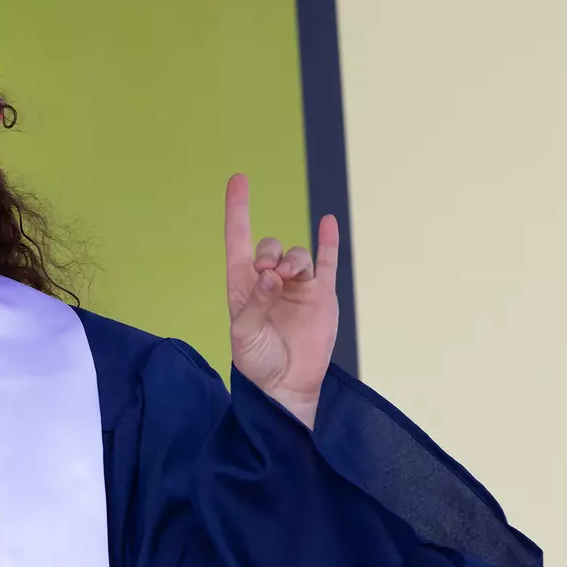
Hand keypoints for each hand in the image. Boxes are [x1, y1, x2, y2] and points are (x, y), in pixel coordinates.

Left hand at [223, 174, 338, 427]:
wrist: (287, 387)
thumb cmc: (257, 363)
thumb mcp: (245, 334)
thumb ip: (255, 303)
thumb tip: (270, 276)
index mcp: (243, 286)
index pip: (238, 239)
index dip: (238, 210)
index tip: (239, 180)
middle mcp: (269, 282)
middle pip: (270, 246)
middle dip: (271, 251)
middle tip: (271, 273)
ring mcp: (297, 287)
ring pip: (298, 255)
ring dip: (294, 259)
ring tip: (290, 277)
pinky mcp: (322, 296)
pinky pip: (328, 262)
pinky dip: (328, 241)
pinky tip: (326, 222)